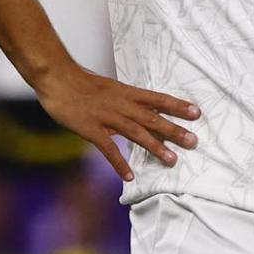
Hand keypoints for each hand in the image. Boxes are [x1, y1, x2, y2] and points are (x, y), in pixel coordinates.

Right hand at [36, 63, 199, 181]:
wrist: (57, 77)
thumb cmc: (80, 82)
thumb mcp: (109, 87)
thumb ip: (124, 99)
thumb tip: (138, 108)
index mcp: (126, 92)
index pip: (157, 98)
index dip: (177, 106)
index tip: (197, 112)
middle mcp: (121, 104)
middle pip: (153, 117)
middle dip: (174, 130)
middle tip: (194, 141)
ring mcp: (107, 116)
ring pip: (137, 132)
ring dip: (156, 147)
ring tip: (172, 160)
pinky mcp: (91, 128)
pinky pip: (108, 148)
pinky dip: (120, 162)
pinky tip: (130, 175)